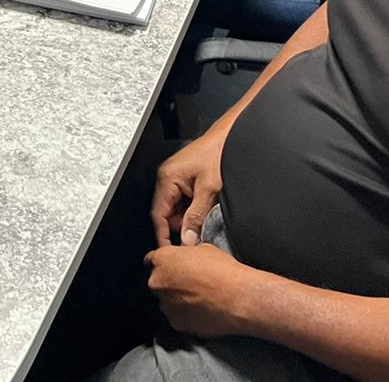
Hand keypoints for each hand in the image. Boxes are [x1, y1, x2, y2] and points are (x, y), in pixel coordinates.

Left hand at [145, 243, 253, 338]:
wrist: (238, 298)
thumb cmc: (224, 272)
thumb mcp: (204, 249)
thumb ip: (186, 255)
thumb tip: (187, 260)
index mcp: (162, 259)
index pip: (151, 261)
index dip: (164, 264)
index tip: (172, 269)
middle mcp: (157, 282)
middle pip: (157, 282)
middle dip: (170, 283)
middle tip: (190, 285)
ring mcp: (165, 304)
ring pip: (166, 302)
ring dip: (177, 301)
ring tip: (199, 300)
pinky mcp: (175, 323)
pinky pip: (176, 318)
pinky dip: (185, 316)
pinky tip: (201, 311)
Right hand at [151, 130, 224, 248]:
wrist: (229, 137)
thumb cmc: (218, 152)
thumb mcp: (209, 189)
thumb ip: (197, 216)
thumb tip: (187, 239)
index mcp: (167, 178)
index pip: (158, 215)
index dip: (163, 235)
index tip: (168, 251)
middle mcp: (168, 177)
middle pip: (168, 214)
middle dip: (182, 225)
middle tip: (198, 233)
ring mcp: (176, 178)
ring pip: (178, 209)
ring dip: (190, 217)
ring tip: (207, 215)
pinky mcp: (186, 179)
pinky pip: (185, 201)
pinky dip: (194, 209)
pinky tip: (207, 206)